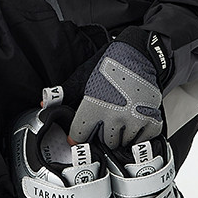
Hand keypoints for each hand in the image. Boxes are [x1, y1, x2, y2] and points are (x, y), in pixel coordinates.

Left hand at [69, 36, 163, 150]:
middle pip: (105, 141)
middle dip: (104, 134)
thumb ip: (65, 93)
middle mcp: (113, 116)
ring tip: (121, 119)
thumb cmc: (109, 65)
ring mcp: (134, 119)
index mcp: (93, 107)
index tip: (79, 135)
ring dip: (121, 134)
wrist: (137, 54)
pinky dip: (140, 134)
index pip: (79, 135)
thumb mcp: (82, 77)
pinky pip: (143, 139)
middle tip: (106, 121)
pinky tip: (135, 120)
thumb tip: (45, 102)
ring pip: (123, 142)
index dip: (78, 135)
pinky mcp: (151, 119)